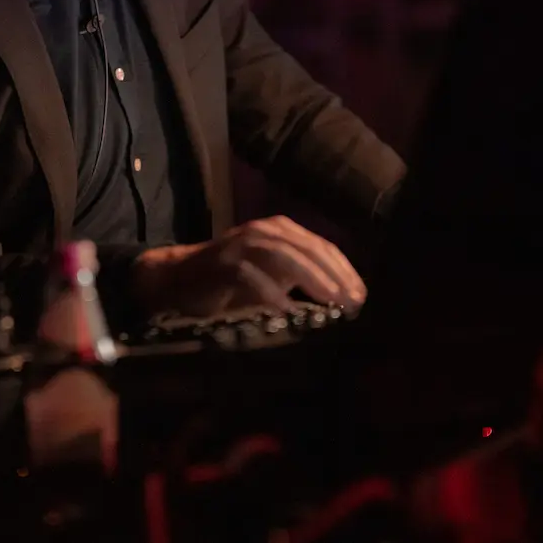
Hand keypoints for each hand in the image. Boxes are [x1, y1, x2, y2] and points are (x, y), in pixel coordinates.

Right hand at [131, 215, 366, 317]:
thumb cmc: (232, 281)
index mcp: (281, 231)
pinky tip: (289, 312)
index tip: (363, 297)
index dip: (346, 272)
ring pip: (286, 258)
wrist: (179, 278)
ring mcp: (244, 244)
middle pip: (310, 250)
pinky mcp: (224, 263)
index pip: (324, 248)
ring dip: (313, 281)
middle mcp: (265, 231)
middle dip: (336, 277)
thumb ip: (302, 279)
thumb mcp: (273, 275)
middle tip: (355, 303)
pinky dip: (273, 294)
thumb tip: (343, 299)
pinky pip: (253, 278)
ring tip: (333, 303)